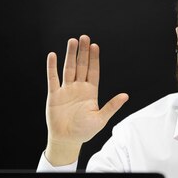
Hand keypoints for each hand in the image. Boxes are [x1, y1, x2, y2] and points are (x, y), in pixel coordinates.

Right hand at [44, 35, 128, 165]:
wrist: (67, 140)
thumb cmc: (84, 131)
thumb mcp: (101, 119)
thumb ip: (111, 106)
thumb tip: (125, 96)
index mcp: (91, 92)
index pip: (93, 71)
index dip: (94, 59)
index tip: (95, 46)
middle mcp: (79, 88)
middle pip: (81, 66)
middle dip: (83, 52)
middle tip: (84, 37)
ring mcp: (66, 90)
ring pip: (68, 68)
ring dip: (70, 55)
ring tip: (72, 41)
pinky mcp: (54, 94)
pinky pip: (53, 78)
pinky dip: (52, 67)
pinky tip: (53, 56)